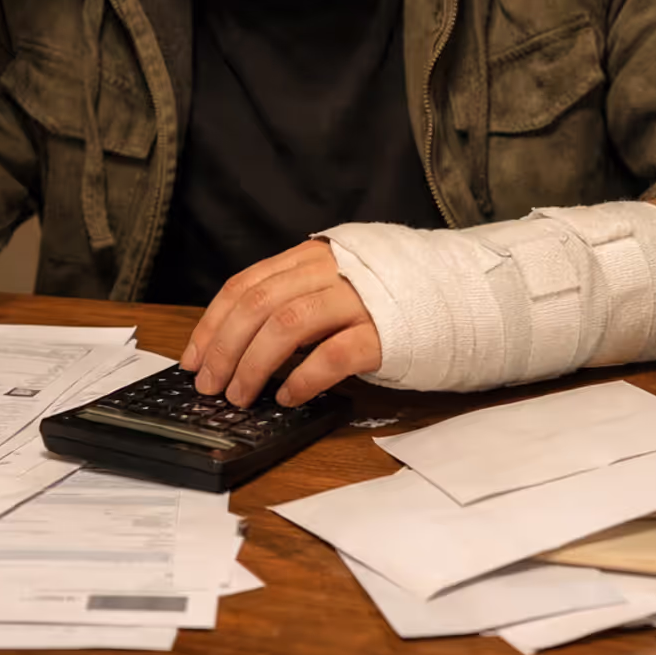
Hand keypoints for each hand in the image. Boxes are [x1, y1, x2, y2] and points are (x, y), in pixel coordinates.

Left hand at [179, 240, 381, 407]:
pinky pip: (333, 354)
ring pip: (287, 325)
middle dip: (225, 349)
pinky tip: (289, 397)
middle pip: (258, 305)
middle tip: (210, 386)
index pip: (246, 285)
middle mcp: (333, 270)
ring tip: (242, 396)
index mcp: (313, 257)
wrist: (462, 296)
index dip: (213, 323)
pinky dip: (303, 378)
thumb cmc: (391, 300)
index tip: (193, 358)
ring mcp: (360, 299)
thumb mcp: (336, 285)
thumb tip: (236, 345)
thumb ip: (295, 298)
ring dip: (254, 365)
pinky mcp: (386, 332)